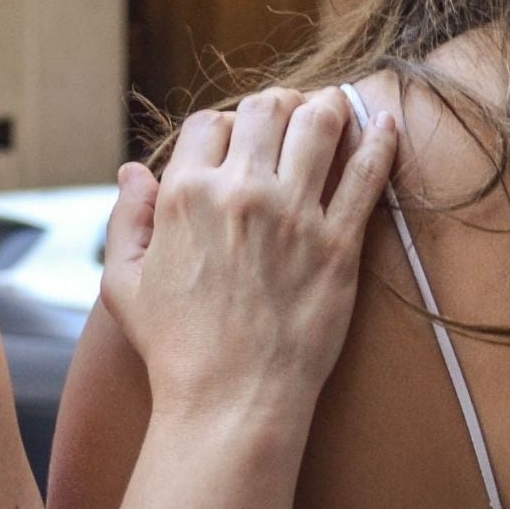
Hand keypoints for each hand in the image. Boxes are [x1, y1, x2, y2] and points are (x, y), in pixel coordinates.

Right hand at [98, 88, 396, 425]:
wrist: (231, 404)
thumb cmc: (174, 349)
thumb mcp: (124, 283)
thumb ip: (127, 218)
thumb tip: (134, 169)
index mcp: (185, 195)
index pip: (209, 123)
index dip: (222, 125)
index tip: (237, 139)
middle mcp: (240, 192)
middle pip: (265, 109)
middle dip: (276, 104)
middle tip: (290, 112)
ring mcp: (294, 216)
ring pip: (318, 125)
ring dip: (326, 107)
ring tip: (334, 107)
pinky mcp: (339, 245)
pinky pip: (366, 177)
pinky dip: (379, 141)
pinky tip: (385, 124)